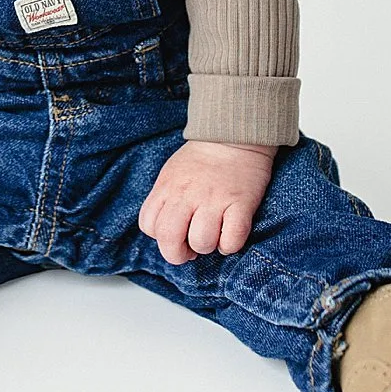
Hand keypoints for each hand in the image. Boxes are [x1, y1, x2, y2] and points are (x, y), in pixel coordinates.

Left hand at [138, 140, 278, 264]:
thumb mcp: (171, 174)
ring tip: (213, 237)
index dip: (160, 238)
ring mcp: (214, 200)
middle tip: (189, 252)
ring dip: (206, 247)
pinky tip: (230, 236)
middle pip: (169, 239)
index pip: (149, 226)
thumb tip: (165, 231)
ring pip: (202, 242)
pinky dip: (229, 246)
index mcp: (167, 188)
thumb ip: (165, 199)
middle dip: (177, 255)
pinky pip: (232, 240)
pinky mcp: (241, 204)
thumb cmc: (201, 160)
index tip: (174, 236)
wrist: (233, 136)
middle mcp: (187, 195)